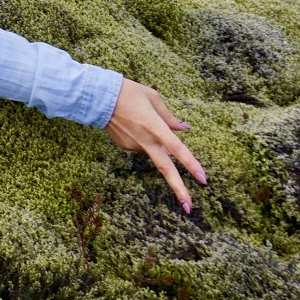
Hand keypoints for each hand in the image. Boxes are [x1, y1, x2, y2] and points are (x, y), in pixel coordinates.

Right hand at [103, 78, 206, 211]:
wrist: (96, 96)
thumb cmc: (127, 92)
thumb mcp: (152, 97)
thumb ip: (169, 116)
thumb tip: (183, 129)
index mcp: (155, 127)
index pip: (177, 149)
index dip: (191, 164)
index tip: (202, 180)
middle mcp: (145, 140)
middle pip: (165, 168)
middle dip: (179, 189)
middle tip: (189, 208)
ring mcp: (133, 146)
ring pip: (152, 148)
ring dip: (151, 138)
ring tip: (136, 114)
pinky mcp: (124, 147)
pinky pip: (140, 144)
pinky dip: (140, 136)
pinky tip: (129, 122)